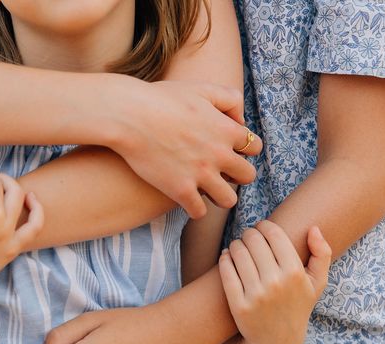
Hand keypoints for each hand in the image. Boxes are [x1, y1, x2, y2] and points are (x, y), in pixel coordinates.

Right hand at [113, 79, 261, 218]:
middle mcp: (220, 155)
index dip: (243, 149)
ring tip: (206, 190)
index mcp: (227, 130)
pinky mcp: (181, 191)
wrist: (129, 115)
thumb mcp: (201, 89)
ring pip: (228, 200)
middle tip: (221, 172)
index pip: (255, 147)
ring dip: (219, 196)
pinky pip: (200, 213)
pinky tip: (186, 199)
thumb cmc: (161, 99)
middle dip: (237, 175)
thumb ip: (229, 99)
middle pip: (247, 176)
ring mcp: (201, 175)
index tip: (229, 150)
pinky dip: (195, 208)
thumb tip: (240, 121)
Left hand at [219, 221, 331, 343]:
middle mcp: (276, 283)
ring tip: (238, 246)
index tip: (261, 228)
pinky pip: (226, 271)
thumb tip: (313, 228)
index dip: (264, 226)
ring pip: (238, 252)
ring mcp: (256, 295)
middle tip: (248, 236)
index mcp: (295, 273)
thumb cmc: (297, 307)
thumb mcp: (317, 284)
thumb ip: (322, 254)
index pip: (274, 234)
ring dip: (236, 244)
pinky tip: (227, 256)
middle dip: (249, 233)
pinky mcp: (238, 305)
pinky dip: (224, 258)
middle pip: (253, 240)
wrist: (278, 342)